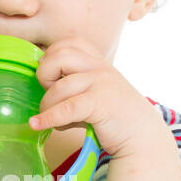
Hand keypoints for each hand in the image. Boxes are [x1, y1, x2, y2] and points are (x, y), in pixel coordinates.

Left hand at [28, 37, 165, 159]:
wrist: (143, 138)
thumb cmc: (116, 118)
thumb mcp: (98, 92)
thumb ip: (75, 85)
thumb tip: (43, 89)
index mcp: (98, 62)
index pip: (68, 43)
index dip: (51, 57)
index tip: (51, 78)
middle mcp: (100, 68)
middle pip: (58, 56)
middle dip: (44, 75)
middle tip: (50, 95)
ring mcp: (102, 84)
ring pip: (59, 87)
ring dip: (47, 106)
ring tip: (51, 120)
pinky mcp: (101, 104)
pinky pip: (66, 108)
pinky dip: (48, 118)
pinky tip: (37, 124)